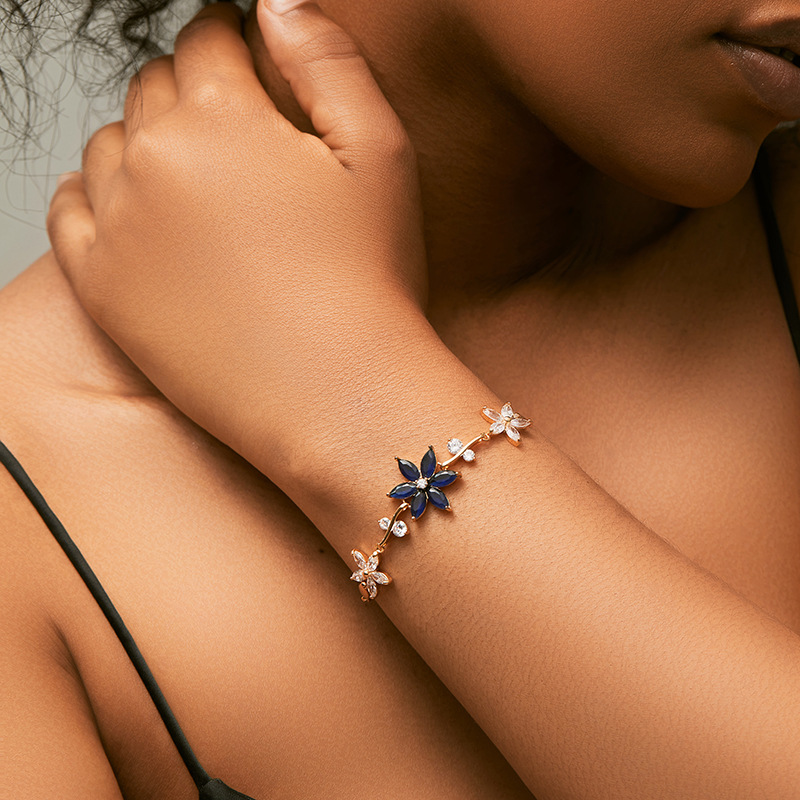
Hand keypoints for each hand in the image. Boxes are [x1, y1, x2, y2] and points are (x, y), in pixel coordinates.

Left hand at [47, 0, 431, 470]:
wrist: (335, 393)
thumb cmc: (369, 280)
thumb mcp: (380, 153)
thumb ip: (326, 61)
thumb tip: (277, 3)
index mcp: (221, 119)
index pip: (207, 39)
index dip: (231, 40)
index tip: (244, 55)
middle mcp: (154, 161)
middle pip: (155, 89)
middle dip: (191, 93)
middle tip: (231, 129)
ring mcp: (119, 226)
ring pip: (111, 145)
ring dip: (146, 142)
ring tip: (191, 174)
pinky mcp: (103, 287)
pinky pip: (69, 209)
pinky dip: (92, 192)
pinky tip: (128, 203)